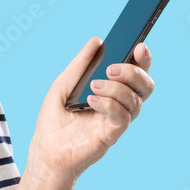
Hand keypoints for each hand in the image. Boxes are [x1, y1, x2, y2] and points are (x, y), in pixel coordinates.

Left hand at [26, 37, 154, 189]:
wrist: (45, 148)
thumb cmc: (55, 117)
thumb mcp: (63, 84)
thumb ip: (80, 64)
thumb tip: (96, 41)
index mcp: (113, 90)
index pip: (137, 72)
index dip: (143, 59)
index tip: (139, 46)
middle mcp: (121, 105)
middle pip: (144, 86)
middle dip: (133, 72)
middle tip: (111, 68)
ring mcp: (117, 121)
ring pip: (135, 101)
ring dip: (116, 89)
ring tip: (93, 86)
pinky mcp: (111, 135)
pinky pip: (123, 118)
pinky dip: (109, 105)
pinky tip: (92, 100)